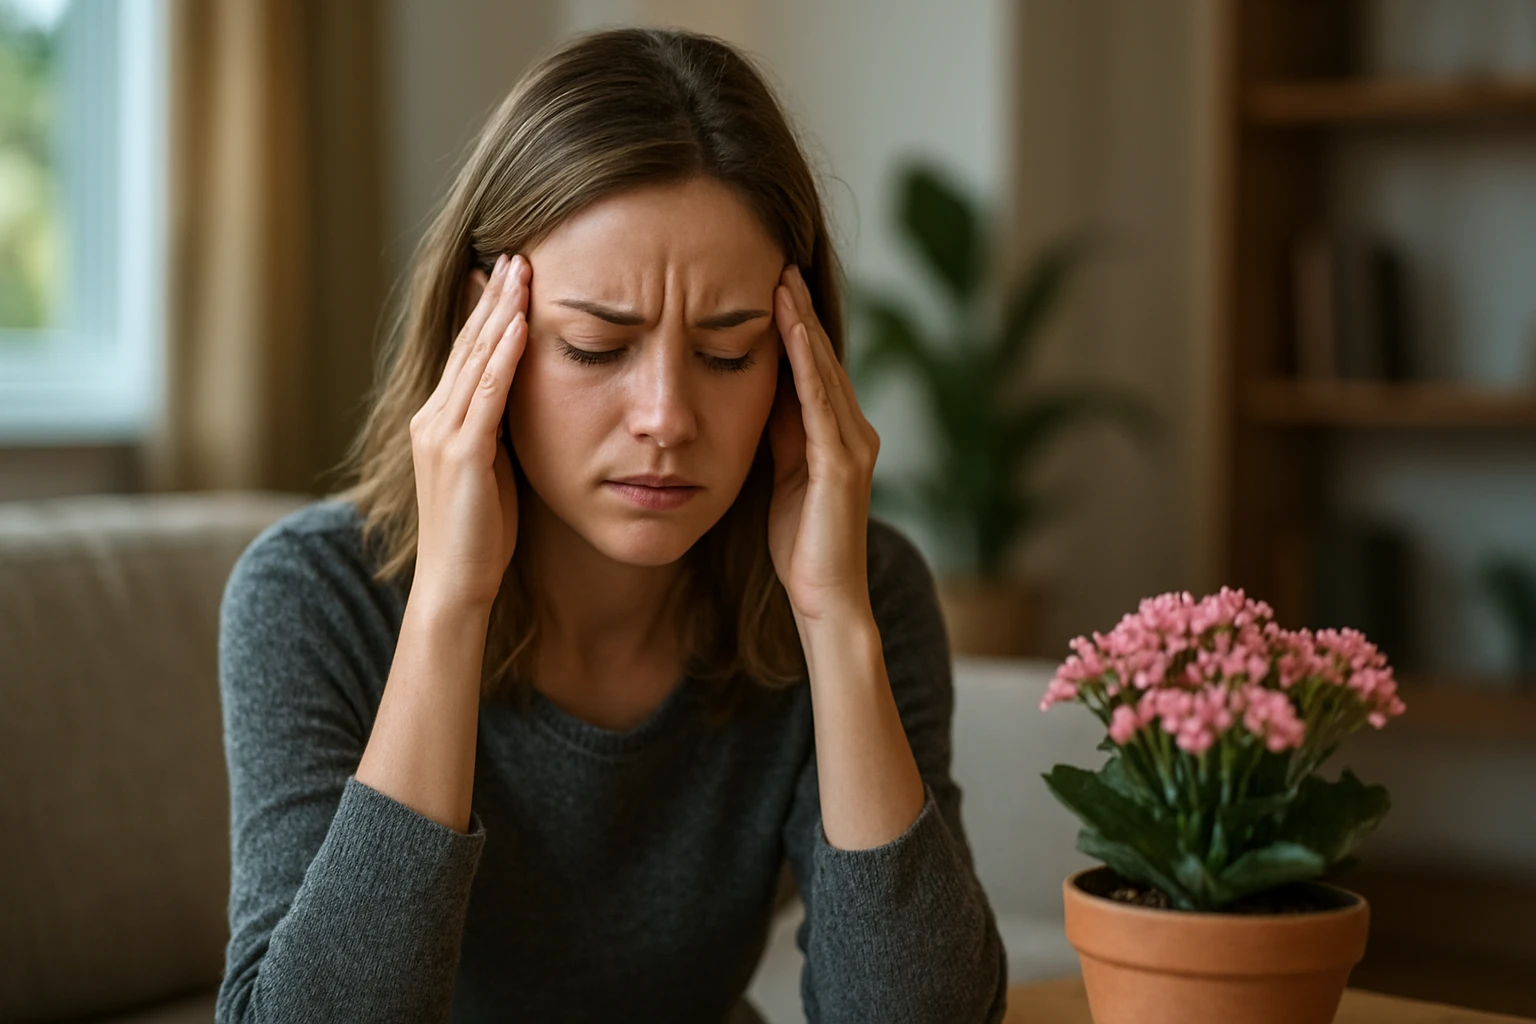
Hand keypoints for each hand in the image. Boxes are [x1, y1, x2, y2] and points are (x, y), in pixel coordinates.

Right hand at [409, 252, 529, 610]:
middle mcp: (431, 419)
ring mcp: (441, 434)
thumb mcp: (491, 469)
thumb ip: (497, 430)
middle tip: (517, 251)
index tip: (508, 272)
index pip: (465, 353)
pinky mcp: (461, 454)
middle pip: (467, 344)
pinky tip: (521, 325)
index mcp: (436, 421)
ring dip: (500, 312)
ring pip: (474, 359)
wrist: (456, 584)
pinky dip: (504, 357)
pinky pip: (486, 394)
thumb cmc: (480, 535)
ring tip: (522, 270)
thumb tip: (522, 400)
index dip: (486, 310)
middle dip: (494, 296)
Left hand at [767, 264, 880, 622]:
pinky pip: (821, 402)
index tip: (769, 282)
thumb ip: (776, 434)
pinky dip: (805, 363)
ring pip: (824, 371)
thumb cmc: (800, 547)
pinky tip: (789, 330)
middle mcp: (854, 433)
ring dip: (802, 324)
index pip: (813, 368)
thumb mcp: (779, 476)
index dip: (793, 325)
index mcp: (837, 436)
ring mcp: (853, 447)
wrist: (826, 601)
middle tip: (778, 261)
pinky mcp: (843, 465)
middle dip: (799, 311)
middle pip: (823, 358)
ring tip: (782, 280)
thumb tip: (756, 389)